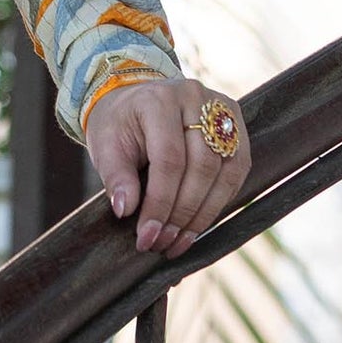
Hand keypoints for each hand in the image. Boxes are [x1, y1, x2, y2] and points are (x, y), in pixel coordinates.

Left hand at [86, 77, 250, 258]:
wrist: (135, 99)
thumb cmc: (118, 125)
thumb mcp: (105, 146)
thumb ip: (116, 177)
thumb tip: (126, 210)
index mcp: (159, 100)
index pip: (168, 159)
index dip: (161, 202)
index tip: (148, 235)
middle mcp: (195, 99)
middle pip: (203, 167)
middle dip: (184, 213)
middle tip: (164, 243)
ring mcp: (221, 109)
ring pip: (226, 172)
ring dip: (205, 214)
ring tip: (180, 241)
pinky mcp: (236, 125)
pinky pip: (236, 171)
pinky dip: (219, 201)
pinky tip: (198, 222)